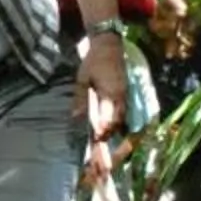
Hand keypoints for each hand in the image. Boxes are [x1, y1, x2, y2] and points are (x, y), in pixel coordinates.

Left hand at [76, 38, 126, 180]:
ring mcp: (125, 97)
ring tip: (105, 151)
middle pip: (118, 124)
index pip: (109, 117)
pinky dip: (117, 127)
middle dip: (111, 139)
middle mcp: (121, 97)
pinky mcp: (125, 96)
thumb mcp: (83, 78)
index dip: (103, 132)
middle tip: (101, 155)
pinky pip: (123, 115)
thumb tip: (75, 119)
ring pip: (123, 121)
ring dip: (115, 135)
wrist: (109, 45)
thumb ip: (80, 99)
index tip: (95, 143)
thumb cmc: (94, 61)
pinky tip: (110, 137)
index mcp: (111, 92)